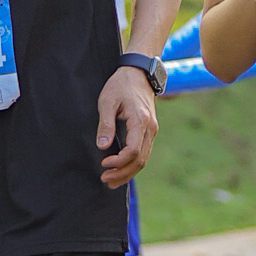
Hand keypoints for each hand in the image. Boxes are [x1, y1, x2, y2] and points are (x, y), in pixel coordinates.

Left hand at [94, 69, 156, 184]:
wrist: (139, 74)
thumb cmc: (121, 85)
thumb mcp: (108, 101)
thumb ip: (105, 124)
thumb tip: (102, 146)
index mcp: (140, 121)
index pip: (132, 151)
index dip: (118, 162)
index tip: (103, 163)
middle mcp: (150, 128)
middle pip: (140, 160)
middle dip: (122, 173)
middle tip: (105, 179)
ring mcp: (152, 130)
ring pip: (144, 159)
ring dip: (128, 172)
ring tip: (112, 181)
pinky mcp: (150, 131)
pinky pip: (144, 153)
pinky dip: (133, 164)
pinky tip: (122, 170)